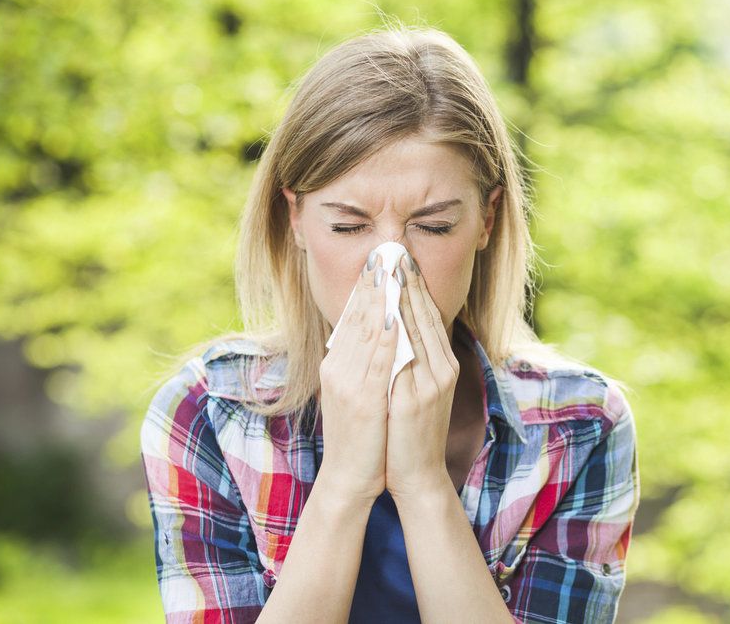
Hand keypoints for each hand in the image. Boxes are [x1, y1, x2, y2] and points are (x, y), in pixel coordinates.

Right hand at [316, 252, 397, 506]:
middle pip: (357, 316)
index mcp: (337, 364)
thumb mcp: (357, 393)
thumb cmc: (362, 437)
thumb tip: (377, 334)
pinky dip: (384, 334)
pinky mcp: (362, 399)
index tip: (379, 260)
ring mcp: (348, 383)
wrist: (350, 478)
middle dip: (373, 282)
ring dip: (379, 298)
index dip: (366, 287)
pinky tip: (392, 313)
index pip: (353, 317)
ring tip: (390, 269)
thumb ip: (364, 363)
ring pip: (366, 331)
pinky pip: (376, 360)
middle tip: (385, 250)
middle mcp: (338, 368)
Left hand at [385, 252, 460, 500]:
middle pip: (425, 315)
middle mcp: (442, 369)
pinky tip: (385, 311)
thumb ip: (411, 359)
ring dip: (401, 297)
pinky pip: (406, 356)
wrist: (416, 474)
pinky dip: (396, 331)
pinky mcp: (417, 398)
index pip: (428, 315)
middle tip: (394, 249)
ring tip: (387, 268)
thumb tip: (396, 326)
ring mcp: (432, 383)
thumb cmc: (409, 432)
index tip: (400, 258)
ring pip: (417, 330)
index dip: (414, 285)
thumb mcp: (415, 389)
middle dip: (408, 281)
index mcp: (442, 365)